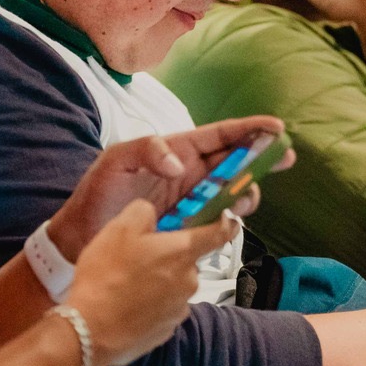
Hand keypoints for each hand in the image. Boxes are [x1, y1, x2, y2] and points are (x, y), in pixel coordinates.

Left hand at [46, 118, 290, 258]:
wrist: (81, 237)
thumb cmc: (97, 194)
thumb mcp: (116, 161)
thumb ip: (147, 150)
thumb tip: (180, 164)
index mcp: (177, 150)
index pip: (220, 135)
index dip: (249, 129)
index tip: (275, 127)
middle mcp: (190, 173)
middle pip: (236, 161)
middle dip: (262, 157)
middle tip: (284, 156)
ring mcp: (192, 201)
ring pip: (233, 191)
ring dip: (247, 190)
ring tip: (245, 195)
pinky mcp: (189, 227)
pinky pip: (220, 219)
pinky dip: (231, 218)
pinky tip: (232, 218)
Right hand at [67, 200, 245, 365]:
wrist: (91, 329)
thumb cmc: (106, 277)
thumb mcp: (119, 228)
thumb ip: (144, 211)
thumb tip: (152, 213)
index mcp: (182, 252)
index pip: (219, 233)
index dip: (226, 223)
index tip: (229, 219)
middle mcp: (189, 281)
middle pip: (187, 261)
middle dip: (169, 257)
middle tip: (139, 256)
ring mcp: (179, 308)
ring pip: (174, 285)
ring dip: (158, 281)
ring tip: (126, 283)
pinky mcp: (167, 330)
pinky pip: (163, 308)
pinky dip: (150, 304)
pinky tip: (127, 303)